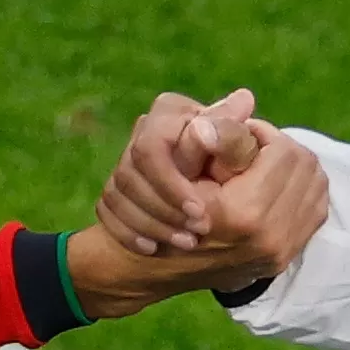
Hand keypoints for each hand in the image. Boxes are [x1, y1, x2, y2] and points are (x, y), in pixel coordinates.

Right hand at [70, 115, 328, 318]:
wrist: (160, 267)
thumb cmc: (166, 207)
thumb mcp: (180, 166)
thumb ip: (214, 133)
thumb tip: (245, 98)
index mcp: (246, 213)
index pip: (285, 152)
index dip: (264, 133)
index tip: (243, 133)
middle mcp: (271, 237)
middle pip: (306, 167)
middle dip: (282, 148)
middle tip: (255, 145)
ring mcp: (282, 252)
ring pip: (316, 186)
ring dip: (294, 167)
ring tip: (264, 162)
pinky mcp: (286, 259)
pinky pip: (314, 210)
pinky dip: (300, 190)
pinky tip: (275, 184)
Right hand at [99, 89, 260, 253]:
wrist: (217, 197)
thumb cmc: (237, 164)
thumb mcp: (240, 152)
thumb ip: (235, 135)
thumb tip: (243, 101)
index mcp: (171, 111)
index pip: (150, 147)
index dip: (172, 183)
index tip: (201, 212)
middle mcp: (143, 130)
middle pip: (129, 174)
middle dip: (164, 208)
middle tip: (197, 231)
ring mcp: (123, 163)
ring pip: (116, 194)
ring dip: (151, 224)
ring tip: (187, 243)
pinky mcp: (112, 193)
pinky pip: (106, 212)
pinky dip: (127, 233)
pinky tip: (153, 248)